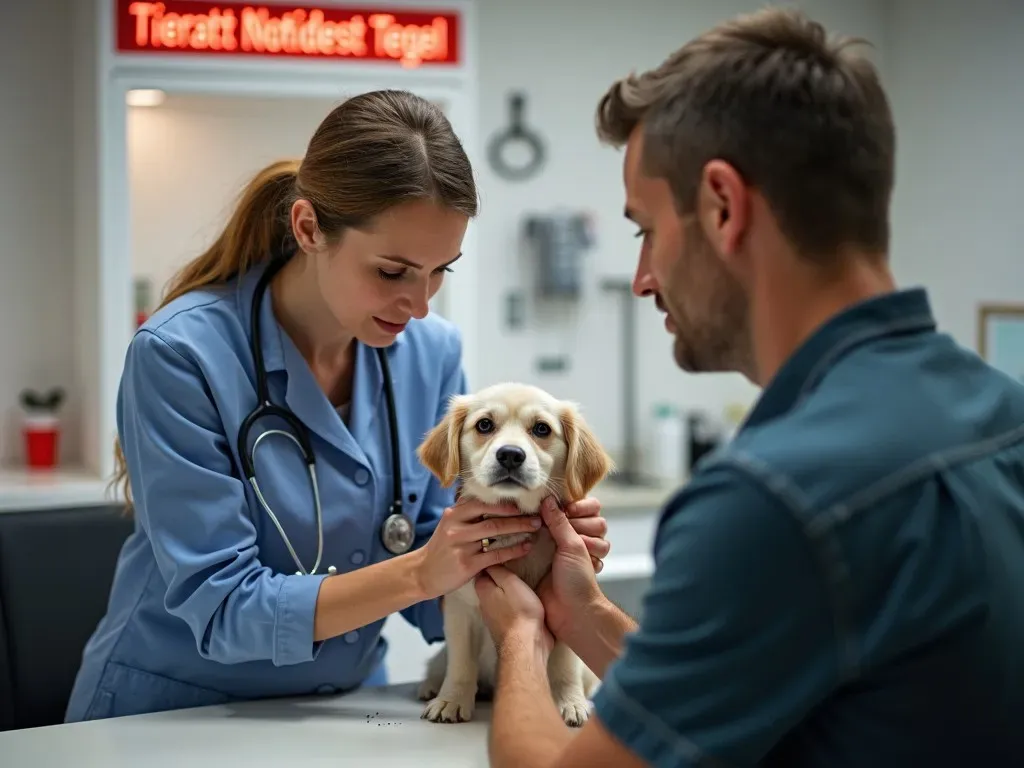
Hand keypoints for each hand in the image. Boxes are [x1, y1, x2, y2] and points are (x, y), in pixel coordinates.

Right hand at [414, 497, 541, 598]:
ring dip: (519, 531)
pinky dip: (513, 550)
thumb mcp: (449, 524)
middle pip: (493, 519)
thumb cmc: (442, 548)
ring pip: (495, 535)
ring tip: (535, 529)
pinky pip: (496, 555)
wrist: (423, 573)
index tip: (524, 503)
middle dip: (518, 517)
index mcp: (454, 514)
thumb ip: (468, 514)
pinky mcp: (467, 564)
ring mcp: (461, 546)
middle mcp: (457, 528)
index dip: (505, 503)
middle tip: (536, 516)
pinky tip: (526, 547)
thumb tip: (493, 501)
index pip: (483, 503)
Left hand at [475, 565, 552, 655]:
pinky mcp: (505, 628)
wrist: (526, 646)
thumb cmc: (520, 609)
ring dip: (507, 592)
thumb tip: (488, 560)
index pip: (482, 569)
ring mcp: (493, 618)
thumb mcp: (510, 583)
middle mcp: (483, 604)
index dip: (493, 560)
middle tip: (516, 566)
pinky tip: (524, 601)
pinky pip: (507, 610)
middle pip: (490, 584)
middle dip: (499, 577)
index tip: (504, 554)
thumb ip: (498, 570)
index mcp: (482, 590)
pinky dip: (513, 605)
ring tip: (522, 581)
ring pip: (498, 598)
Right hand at [537, 498, 605, 640]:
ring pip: (554, 524)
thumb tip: (547, 499)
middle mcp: (575, 539)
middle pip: (573, 513)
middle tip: (563, 531)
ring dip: (554, 529)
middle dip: (569, 520)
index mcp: (587, 533)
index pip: (591, 507)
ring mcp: (557, 547)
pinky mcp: (540, 556)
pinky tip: (533, 543)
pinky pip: (535, 539)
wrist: (570, 612)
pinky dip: (534, 539)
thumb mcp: (572, 546)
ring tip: (550, 539)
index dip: (581, 506)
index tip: (570, 514)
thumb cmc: (578, 581)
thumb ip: (559, 521)